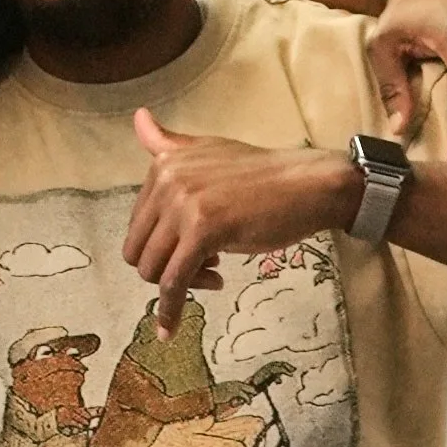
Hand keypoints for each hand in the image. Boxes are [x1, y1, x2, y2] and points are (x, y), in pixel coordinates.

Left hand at [123, 111, 357, 338]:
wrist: (309, 184)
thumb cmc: (263, 175)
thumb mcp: (209, 151)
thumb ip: (169, 144)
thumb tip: (137, 117)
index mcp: (164, 164)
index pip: (138, 225)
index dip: (162, 246)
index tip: (194, 248)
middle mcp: (167, 179)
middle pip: (138, 250)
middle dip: (164, 268)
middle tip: (204, 267)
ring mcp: (184, 204)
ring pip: (153, 269)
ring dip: (179, 285)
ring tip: (213, 275)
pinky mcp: (204, 230)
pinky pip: (173, 282)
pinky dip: (169, 310)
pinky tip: (170, 328)